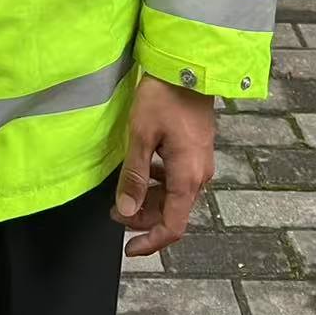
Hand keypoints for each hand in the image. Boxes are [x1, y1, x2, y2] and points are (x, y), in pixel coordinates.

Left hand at [112, 74, 215, 255]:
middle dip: (144, 217)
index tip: (128, 249)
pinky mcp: (196, 149)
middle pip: (173, 212)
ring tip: (124, 191)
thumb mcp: (141, 136)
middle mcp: (199, 175)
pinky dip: (158, 183)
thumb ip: (134, 176)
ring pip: (174, 195)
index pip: (173, 226)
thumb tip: (125, 211)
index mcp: (187, 177)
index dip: (150, 242)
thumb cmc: (163, 98)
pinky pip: (178, 178)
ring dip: (150, 199)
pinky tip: (142, 170)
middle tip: (115, 210)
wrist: (188, 66)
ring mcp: (200, 162)